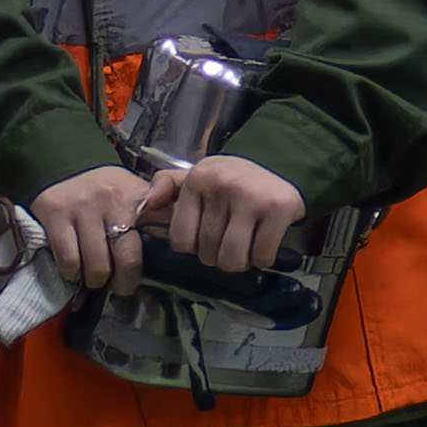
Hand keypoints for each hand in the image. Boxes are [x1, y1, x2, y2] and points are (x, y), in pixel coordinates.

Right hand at [28, 162, 159, 297]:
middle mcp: (111, 199)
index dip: (157, 263)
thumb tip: (180, 241)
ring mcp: (82, 206)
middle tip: (120, 285)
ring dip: (96, 280)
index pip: (158, 236)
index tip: (148, 277)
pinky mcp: (55, 214)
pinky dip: (72, 272)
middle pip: (127, 259)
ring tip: (96, 275)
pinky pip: (69, 260)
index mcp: (138, 197)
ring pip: (96, 266)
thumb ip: (161, 215)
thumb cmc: (109, 189)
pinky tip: (74, 268)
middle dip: (124, 282)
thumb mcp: (138, 194)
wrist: (66, 164)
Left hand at [150, 150, 305, 278]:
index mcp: (197, 179)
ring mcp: (251, 196)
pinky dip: (262, 259)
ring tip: (244, 246)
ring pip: (232, 259)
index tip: (206, 236)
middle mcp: (222, 184)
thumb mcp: (197, 177)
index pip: (180, 240)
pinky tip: (263, 242)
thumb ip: (165, 187)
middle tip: (229, 241)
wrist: (284, 163)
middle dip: (217, 256)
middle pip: (206, 252)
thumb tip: (142, 207)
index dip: (193, 247)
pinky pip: (261, 257)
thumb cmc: (233, 180)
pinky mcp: (278, 208)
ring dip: (239, 263)